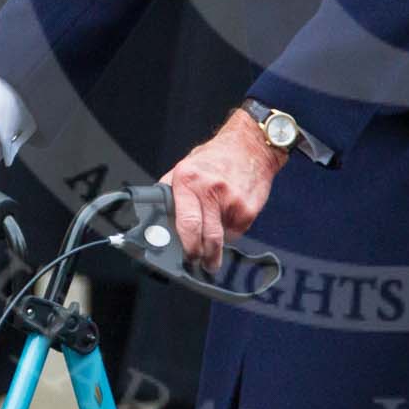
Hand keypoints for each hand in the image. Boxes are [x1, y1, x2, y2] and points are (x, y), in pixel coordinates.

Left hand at [162, 109, 286, 271]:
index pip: (186, 224)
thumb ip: (172, 191)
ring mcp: (233, 202)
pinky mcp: (249, 210)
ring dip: (216, 245)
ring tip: (214, 235)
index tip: (184, 256)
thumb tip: (156, 215)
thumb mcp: (186, 166)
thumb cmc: (216, 157)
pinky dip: (230, 230)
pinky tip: (229, 215)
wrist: (252, 146)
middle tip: (200, 263)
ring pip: (222, 239)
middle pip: (207, 239)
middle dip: (203, 257)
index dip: (186, 246)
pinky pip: (237, 232)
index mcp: (188, 180)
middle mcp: (211, 191)